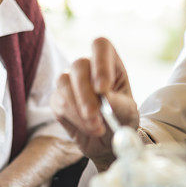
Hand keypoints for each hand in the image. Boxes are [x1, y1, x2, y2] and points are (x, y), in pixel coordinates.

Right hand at [52, 37, 138, 169]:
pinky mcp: (58, 99)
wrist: (109, 140)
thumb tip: (102, 96)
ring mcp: (70, 81)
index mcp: (109, 62)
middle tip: (94, 114)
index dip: (100, 63)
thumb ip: (117, 101)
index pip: (100, 46)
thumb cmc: (122, 119)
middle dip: (85, 92)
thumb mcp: (127, 111)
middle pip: (78, 65)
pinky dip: (74, 118)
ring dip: (79, 108)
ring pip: (64, 82)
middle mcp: (88, 67)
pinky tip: (89, 129)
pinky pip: (58, 102)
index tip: (102, 88)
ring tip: (98, 127)